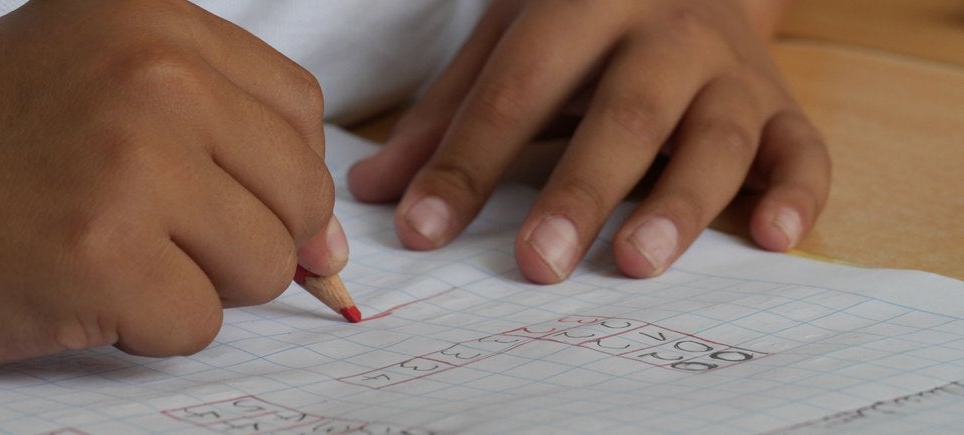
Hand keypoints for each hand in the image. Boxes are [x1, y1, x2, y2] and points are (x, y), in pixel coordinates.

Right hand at [0, 0, 343, 369]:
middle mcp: (152, 74)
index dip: (281, 174)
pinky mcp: (102, 254)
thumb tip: (332, 246)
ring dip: (200, 282)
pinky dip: (149, 327)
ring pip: (265, 264)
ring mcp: (130, 162)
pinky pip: (201, 323)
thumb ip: (233, 148)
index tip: (239, 201)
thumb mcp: (112, 96)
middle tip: (159, 232)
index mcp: (156, 20)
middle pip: (301, 193)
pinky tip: (82, 287)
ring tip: (115, 252)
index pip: (300, 112)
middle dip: (248, 236)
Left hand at [348, 0, 828, 282]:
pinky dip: (797, 194)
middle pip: (625, 112)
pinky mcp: (782, 106)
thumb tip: (375, 191)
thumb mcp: (510, 40)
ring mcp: (732, 70)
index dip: (467, 162)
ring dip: (680, 203)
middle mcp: (666, 32)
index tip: (423, 231)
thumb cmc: (584, 19)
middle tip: (538, 263)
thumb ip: (447, 114)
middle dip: (580, 190)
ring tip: (637, 262)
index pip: (517, 89)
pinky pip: (803, 150)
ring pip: (717, 136)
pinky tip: (774, 239)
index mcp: (585, 3)